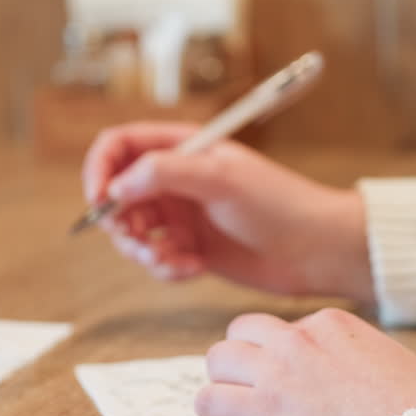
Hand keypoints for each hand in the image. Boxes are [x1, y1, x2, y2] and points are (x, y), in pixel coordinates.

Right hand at [82, 122, 374, 302]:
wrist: (315, 249)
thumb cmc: (278, 204)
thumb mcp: (220, 179)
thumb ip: (164, 174)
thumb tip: (114, 188)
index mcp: (181, 147)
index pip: (118, 146)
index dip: (100, 169)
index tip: (100, 200)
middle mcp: (174, 178)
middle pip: (116, 195)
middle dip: (121, 223)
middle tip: (141, 243)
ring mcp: (180, 215)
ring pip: (132, 234)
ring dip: (144, 253)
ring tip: (176, 262)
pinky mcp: (188, 248)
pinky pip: (156, 260)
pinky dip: (166, 268)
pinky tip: (195, 269)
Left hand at [196, 308, 415, 415]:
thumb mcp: (392, 361)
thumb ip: (360, 355)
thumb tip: (353, 370)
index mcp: (332, 324)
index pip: (286, 326)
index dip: (283, 354)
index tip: (290, 378)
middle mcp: (298, 338)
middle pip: (242, 332)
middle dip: (242, 357)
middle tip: (250, 385)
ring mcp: (277, 372)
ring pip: (218, 359)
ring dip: (223, 381)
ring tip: (234, 403)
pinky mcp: (263, 411)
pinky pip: (210, 401)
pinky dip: (211, 411)